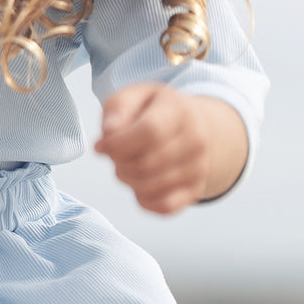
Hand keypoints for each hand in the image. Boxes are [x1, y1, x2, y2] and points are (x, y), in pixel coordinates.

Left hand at [93, 82, 209, 214]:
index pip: (150, 132)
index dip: (119, 144)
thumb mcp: (133, 96)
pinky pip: (164, 206)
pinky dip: (144, 200)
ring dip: (128, 180)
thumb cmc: (155, 111)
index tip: (104, 145)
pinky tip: (140, 183)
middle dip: (119, 163)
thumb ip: (117, 109)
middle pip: (146, 164)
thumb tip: (109, 132)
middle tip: (115, 155)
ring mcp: (199, 167)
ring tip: (127, 165)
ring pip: (151, 187)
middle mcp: (196, 139)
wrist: (189, 124)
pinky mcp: (196, 189)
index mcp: (180, 110)